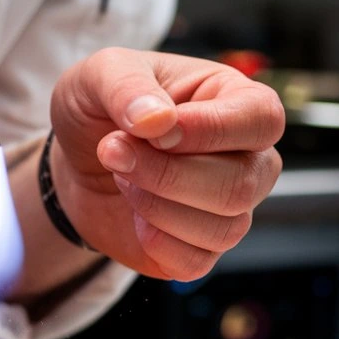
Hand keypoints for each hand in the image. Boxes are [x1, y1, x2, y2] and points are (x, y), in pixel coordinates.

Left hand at [48, 48, 284, 279]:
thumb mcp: (97, 76)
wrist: (76, 164)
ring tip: (123, 178)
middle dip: (166, 174)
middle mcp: (247, 158)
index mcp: (235, 100)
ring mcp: (229, 209)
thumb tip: (158, 121)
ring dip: (156, 206)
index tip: (151, 129)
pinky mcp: (200, 250)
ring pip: (224, 228)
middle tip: (113, 152)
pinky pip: (196, 262)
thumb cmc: (98, 111)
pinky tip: (135, 217)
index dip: (209, 130)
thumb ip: (126, 86)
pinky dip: (156, 243)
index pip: (261, 119)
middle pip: (241, 183)